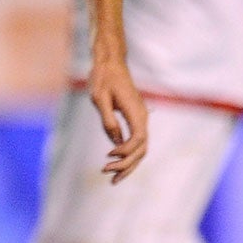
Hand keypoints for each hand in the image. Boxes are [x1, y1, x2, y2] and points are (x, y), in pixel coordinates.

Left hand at [85, 51, 148, 181]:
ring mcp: (140, 119)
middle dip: (126, 165)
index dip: (125, 152)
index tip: (108, 156)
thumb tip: (115, 142)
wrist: (110, 64)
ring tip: (112, 179)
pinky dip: (128, 155)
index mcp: (136, 112)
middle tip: (106, 174)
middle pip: (142, 149)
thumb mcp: (99, 99)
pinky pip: (136, 142)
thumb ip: (108, 120)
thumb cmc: (103, 78)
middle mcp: (142, 117)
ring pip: (141, 148)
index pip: (138, 140)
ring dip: (128, 164)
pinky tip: (116, 165)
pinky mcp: (135, 119)